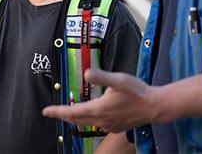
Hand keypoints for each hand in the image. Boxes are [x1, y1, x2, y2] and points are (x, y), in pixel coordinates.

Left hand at [42, 69, 166, 132]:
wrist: (155, 106)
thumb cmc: (138, 92)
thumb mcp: (118, 80)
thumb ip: (101, 76)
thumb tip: (86, 73)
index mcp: (98, 109)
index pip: (72, 111)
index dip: (57, 111)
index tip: (46, 111)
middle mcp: (101, 120)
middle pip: (77, 120)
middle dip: (64, 115)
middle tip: (54, 112)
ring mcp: (109, 126)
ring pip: (88, 123)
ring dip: (78, 118)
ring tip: (72, 113)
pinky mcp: (117, 127)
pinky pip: (99, 125)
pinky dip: (92, 121)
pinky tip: (95, 117)